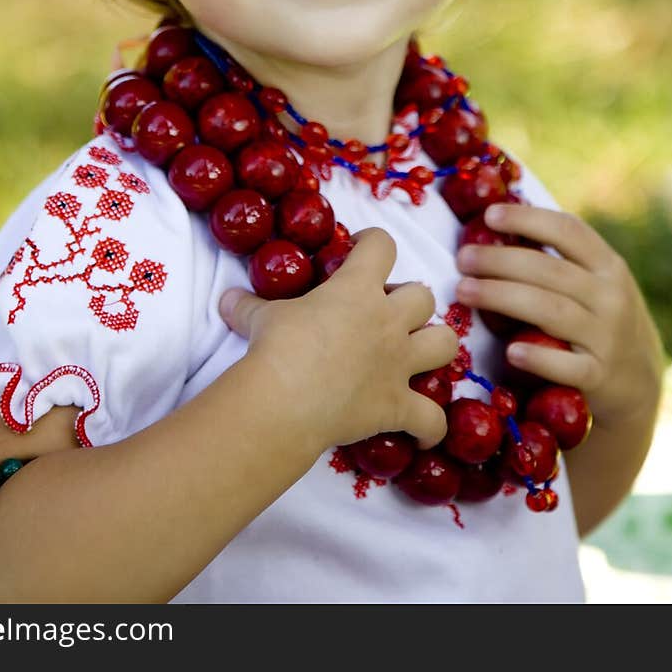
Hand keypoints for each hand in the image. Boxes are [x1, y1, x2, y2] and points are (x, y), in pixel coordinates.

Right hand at [219, 227, 458, 453]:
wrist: (286, 399)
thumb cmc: (276, 348)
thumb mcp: (260, 318)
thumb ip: (248, 306)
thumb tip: (225, 299)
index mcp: (357, 289)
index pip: (381, 245)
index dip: (372, 242)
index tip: (358, 249)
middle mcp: (387, 321)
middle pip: (423, 296)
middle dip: (409, 301)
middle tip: (384, 313)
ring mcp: (398, 363)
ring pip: (446, 344)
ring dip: (435, 346)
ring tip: (417, 354)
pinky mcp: (398, 405)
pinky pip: (432, 419)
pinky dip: (430, 425)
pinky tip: (423, 428)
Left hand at [455, 202, 663, 426]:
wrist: (639, 382)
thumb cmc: (599, 320)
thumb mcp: (595, 284)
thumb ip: (558, 261)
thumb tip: (493, 227)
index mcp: (608, 266)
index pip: (568, 230)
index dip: (527, 219)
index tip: (488, 215)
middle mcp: (612, 297)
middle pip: (550, 270)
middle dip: (500, 261)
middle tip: (463, 258)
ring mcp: (608, 338)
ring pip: (551, 311)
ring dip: (503, 297)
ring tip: (464, 291)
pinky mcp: (599, 377)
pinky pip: (567, 366)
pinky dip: (539, 358)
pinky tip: (511, 351)